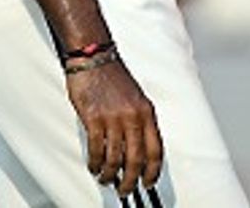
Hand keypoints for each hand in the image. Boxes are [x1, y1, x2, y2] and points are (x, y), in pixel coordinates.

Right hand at [67, 58, 162, 197]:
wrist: (94, 58)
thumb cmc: (113, 78)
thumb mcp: (136, 99)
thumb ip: (138, 123)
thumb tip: (134, 152)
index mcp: (147, 112)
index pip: (156, 149)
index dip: (153, 170)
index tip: (148, 182)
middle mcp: (133, 117)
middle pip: (136, 159)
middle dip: (131, 180)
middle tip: (126, 191)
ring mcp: (113, 118)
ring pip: (114, 158)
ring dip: (110, 174)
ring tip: (106, 180)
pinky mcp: (94, 118)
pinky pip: (96, 149)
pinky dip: (95, 163)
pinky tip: (94, 167)